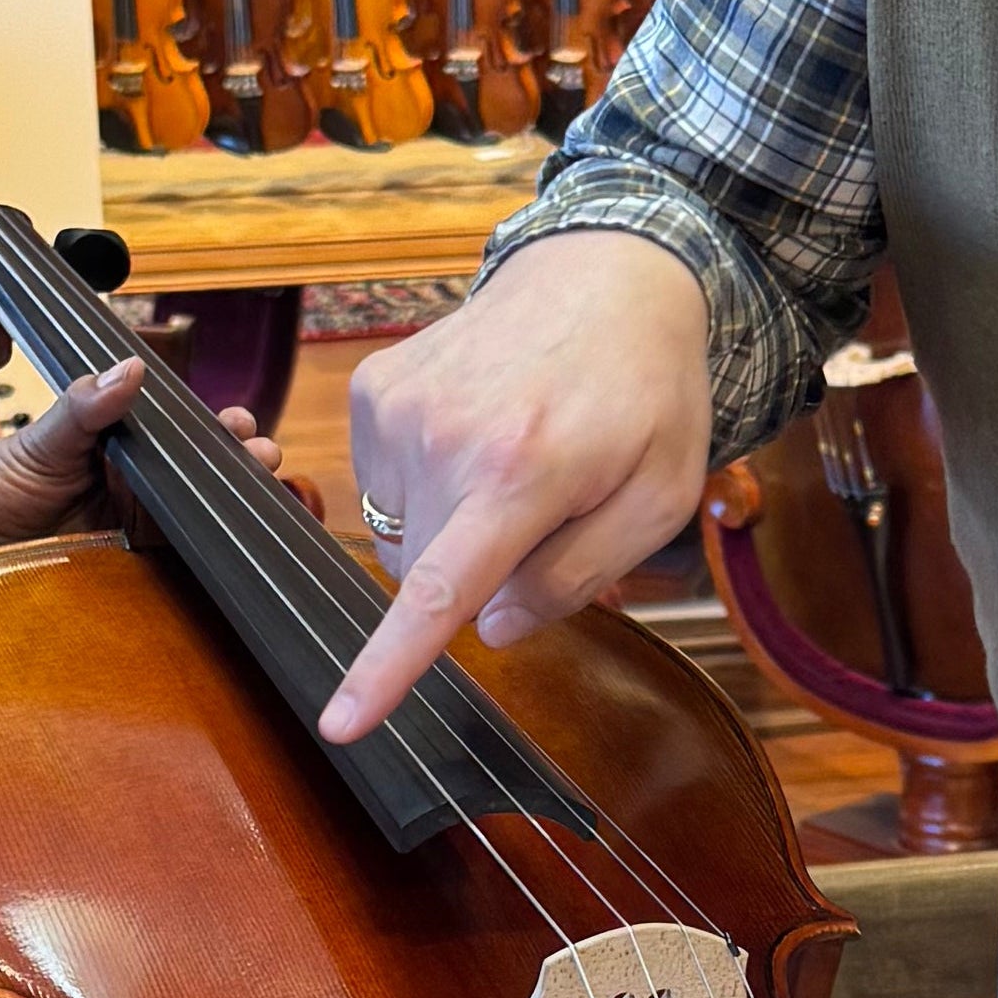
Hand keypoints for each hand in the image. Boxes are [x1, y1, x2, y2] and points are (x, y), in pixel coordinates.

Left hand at [0, 357, 274, 573]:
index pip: (183, 436)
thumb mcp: (40, 441)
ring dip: (235, 512)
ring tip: (265, 497)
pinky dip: (207, 564)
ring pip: (200, 525)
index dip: (218, 431)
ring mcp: (136, 537)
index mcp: (123, 450)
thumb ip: (83, 408)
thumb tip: (130, 370)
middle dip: (243, 468)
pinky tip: (231, 556)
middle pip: (205, 481)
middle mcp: (139, 492)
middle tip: (262, 457)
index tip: (240, 422)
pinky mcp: (128, 580)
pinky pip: (175, 572)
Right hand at [322, 232, 713, 740]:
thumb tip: (496, 627)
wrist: (605, 274)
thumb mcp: (658, 498)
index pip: (438, 593)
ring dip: (449, 523)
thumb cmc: (645, 392)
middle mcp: (444, 439)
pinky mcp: (375, 388)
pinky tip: (475, 433)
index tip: (339, 723)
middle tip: (545, 504)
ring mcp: (398, 408)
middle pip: (426, 574)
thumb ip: (579, 575)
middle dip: (479, 568)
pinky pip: (382, 484)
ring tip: (512, 454)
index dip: (385, 669)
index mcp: (520, 474)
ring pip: (401, 533)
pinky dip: (426, 481)